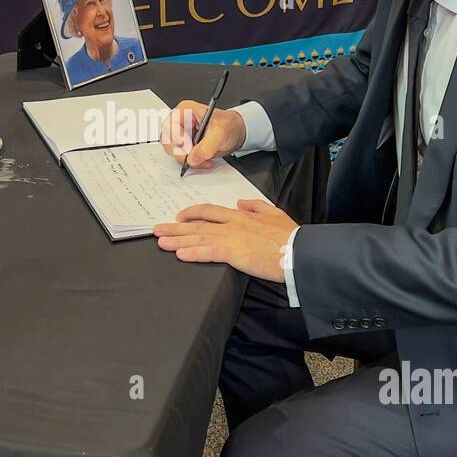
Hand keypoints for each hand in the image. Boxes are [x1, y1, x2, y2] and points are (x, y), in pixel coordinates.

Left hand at [153, 198, 297, 282]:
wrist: (299, 250)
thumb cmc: (290, 236)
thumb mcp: (274, 214)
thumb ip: (256, 206)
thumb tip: (240, 202)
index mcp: (241, 215)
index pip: (210, 211)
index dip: (192, 213)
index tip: (179, 217)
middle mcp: (232, 224)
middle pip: (197, 224)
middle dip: (175, 228)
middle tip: (157, 230)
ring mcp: (232, 237)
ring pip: (198, 237)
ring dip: (177, 240)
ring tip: (161, 242)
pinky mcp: (235, 252)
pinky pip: (209, 251)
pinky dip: (193, 252)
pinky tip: (180, 254)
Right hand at [161, 99, 246, 169]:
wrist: (234, 133)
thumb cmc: (228, 125)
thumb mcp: (221, 133)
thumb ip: (207, 146)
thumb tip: (193, 157)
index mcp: (185, 111)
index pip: (170, 125)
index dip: (176, 138)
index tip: (186, 147)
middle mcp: (179, 122)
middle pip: (168, 140)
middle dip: (181, 153)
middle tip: (195, 158)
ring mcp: (180, 135)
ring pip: (172, 151)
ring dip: (186, 159)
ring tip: (203, 159)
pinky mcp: (183, 146)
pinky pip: (180, 157)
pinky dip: (190, 162)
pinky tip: (202, 160)